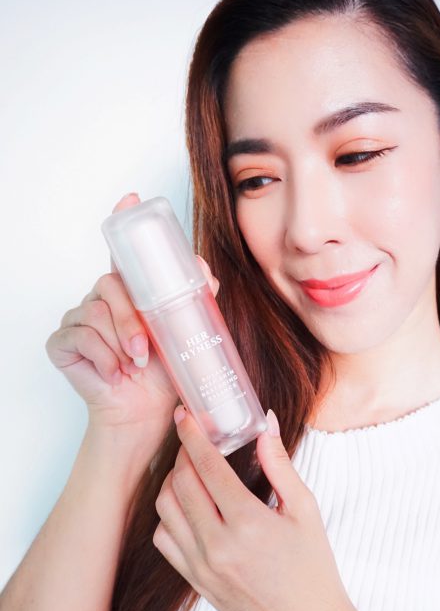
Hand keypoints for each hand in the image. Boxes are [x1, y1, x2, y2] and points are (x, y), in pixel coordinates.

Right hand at [45, 192, 219, 454]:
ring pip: (96, 312)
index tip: (131, 198)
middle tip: (144, 350)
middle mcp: (102, 298)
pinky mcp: (63, 341)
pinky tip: (112, 374)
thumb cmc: (163, 376)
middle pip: (110, 285)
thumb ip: (193, 301)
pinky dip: (102, 358)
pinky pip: (80, 336)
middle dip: (130, 319)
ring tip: (133, 365)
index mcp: (130, 292)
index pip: (123, 251)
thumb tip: (205, 269)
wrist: (144, 413)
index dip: (123, 220)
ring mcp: (79, 317)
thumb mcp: (184, 336)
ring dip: (119, 342)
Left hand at [153, 404, 352, 610]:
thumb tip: (264, 424)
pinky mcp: (195, 583)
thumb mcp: (305, 511)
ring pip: (165, 510)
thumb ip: (280, 465)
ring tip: (190, 470)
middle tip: (194, 439)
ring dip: (171, 482)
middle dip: (182, 454)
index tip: (185, 414)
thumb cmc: (313, 570)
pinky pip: (164, 541)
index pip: (207, 467)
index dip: (192, 435)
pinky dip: (168, 516)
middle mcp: (217, 546)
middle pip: (180, 484)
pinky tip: (187, 507)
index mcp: (247, 523)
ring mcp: (202, 567)